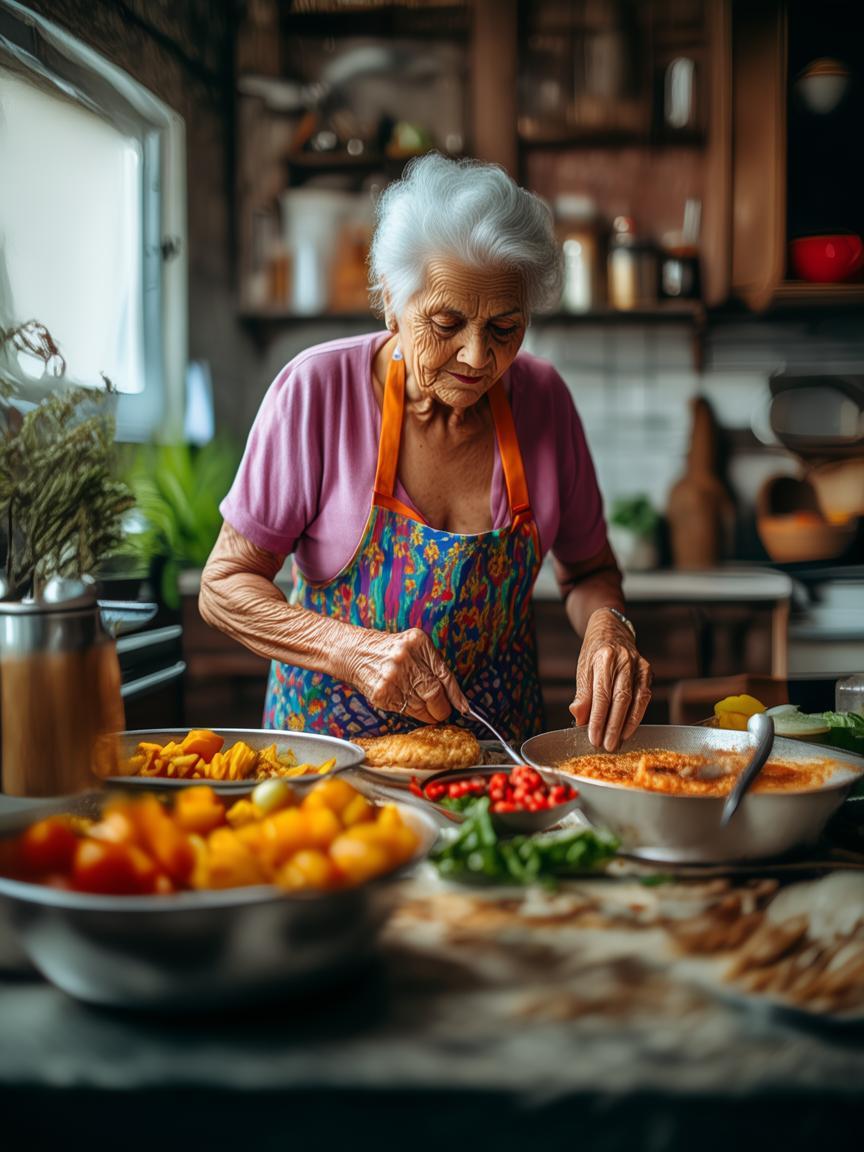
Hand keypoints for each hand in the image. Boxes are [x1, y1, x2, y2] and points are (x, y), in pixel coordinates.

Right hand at [340, 626, 467, 723]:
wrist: (354, 652)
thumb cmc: (387, 650)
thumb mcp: (412, 647)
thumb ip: (431, 664)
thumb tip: (453, 695)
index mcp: (418, 642)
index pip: (444, 673)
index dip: (456, 695)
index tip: (464, 708)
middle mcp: (406, 658)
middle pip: (434, 692)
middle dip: (441, 708)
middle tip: (441, 711)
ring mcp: (393, 676)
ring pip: (421, 706)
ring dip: (427, 713)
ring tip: (424, 708)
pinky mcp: (382, 693)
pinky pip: (405, 710)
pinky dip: (410, 712)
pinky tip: (407, 704)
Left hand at [569, 608, 651, 750]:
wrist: (611, 630)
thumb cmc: (594, 652)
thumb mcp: (583, 669)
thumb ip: (582, 695)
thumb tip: (579, 718)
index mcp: (604, 658)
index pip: (601, 694)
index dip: (598, 718)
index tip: (593, 737)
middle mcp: (624, 660)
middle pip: (620, 699)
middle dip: (613, 726)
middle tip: (606, 745)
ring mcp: (639, 665)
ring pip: (636, 699)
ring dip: (627, 724)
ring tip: (618, 741)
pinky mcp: (648, 670)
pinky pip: (645, 696)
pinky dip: (638, 715)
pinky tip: (630, 728)